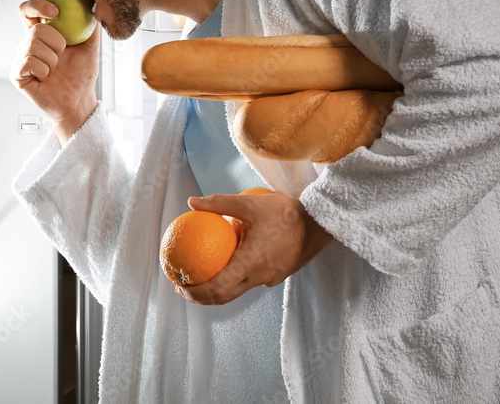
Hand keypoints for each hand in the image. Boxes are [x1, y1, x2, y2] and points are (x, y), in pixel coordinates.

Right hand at [11, 0, 99, 142]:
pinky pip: (28, 63)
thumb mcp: (90, 45)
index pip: (28, 10)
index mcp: (42, 34)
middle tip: (62, 54)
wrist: (79, 100)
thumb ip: (90, 22)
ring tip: (55, 69)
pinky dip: (44, 70)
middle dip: (56, 42)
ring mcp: (20, 59)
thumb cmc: (82, 75)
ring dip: (52, 59)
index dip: (37, 5)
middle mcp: (28, 44)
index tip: (56, 11)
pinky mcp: (16, 74)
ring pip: (32, 45)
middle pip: (35, 29)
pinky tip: (46, 78)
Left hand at [175, 192, 333, 304]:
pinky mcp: (278, 275)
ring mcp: (270, 279)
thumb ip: (219, 203)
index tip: (179, 285)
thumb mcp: (249, 202)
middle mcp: (259, 278)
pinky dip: (235, 277)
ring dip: (218, 287)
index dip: (194, 293)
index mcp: (249, 264)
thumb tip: (191, 202)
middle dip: (201, 295)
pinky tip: (231, 259)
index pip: (216, 289)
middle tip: (184, 284)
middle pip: (224, 297)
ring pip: (238, 290)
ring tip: (203, 273)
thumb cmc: (285, 212)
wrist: (320, 223)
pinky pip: (251, 280)